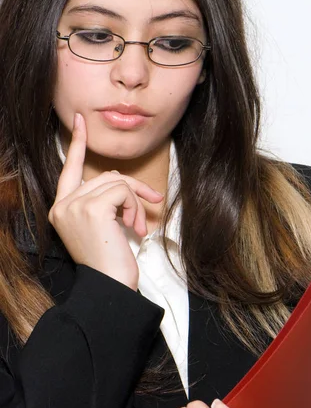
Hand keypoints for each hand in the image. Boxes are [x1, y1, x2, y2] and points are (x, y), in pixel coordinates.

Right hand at [48, 113, 163, 288]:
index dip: (77, 144)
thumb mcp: (100, 226)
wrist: (110, 286)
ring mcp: (74, 205)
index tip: (80, 121)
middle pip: (106, 175)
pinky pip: (123, 190)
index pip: (69, 169)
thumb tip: (119, 182)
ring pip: (117, 182)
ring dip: (135, 202)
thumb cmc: (110, 260)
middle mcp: (62, 205)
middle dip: (132, 189)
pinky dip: (135, 206)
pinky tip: (134, 227)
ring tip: (137, 226)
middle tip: (151, 205)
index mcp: (61, 209)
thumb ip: (100, 200)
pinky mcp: (92, 208)